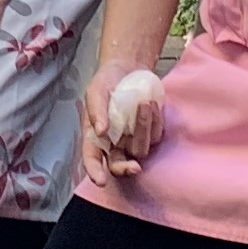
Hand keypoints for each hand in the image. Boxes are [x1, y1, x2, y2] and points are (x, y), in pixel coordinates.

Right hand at [79, 60, 162, 186]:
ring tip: (144, 103)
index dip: (94, 171)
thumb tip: (101, 131)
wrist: (128, 68)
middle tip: (135, 167)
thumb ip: (96, 110)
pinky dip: (155, 122)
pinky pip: (155, 137)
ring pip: (140, 150)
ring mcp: (133, 140)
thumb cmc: (107, 81)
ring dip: (143, 129)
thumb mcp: (96, 91)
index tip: (100, 180)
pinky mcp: (150, 133)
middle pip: (118, 165)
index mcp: (95, 137)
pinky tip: (152, 104)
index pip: (92, 159)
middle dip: (125, 169)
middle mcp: (113, 144)